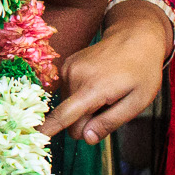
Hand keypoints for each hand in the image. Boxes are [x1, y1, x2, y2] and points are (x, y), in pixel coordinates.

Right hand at [43, 5, 169, 144]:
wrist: (135, 36)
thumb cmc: (142, 71)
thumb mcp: (138, 101)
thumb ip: (110, 122)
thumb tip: (86, 139)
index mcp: (92, 88)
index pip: (64, 115)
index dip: (48, 129)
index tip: (32, 137)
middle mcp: (74, 76)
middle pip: (69, 118)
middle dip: (86, 121)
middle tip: (110, 107)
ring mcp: (68, 68)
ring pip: (68, 106)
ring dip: (85, 108)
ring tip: (107, 93)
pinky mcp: (66, 65)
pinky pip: (69, 93)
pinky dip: (81, 96)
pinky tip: (99, 85)